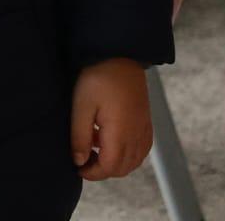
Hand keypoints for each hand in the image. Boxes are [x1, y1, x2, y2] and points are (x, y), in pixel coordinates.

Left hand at [70, 58, 152, 180]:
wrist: (120, 51)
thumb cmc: (99, 76)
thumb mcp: (82, 106)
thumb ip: (80, 137)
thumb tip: (79, 161)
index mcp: (120, 133)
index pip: (109, 167)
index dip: (92, 173)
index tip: (78, 166)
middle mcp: (136, 133)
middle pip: (123, 168)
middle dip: (103, 170)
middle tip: (85, 159)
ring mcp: (144, 126)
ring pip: (134, 160)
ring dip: (117, 162)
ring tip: (98, 147)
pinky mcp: (146, 118)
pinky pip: (143, 147)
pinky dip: (130, 153)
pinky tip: (115, 140)